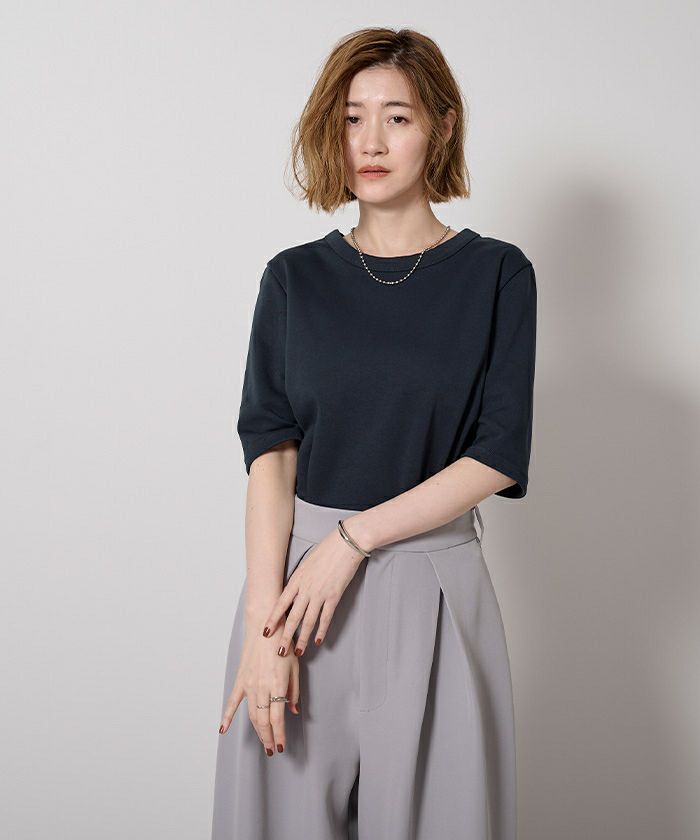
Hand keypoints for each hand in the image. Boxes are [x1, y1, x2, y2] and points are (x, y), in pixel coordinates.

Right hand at [218, 623, 299, 755]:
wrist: (265, 627)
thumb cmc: (282, 645)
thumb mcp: (295, 668)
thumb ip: (294, 691)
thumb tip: (294, 710)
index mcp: (277, 684)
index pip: (278, 718)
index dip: (279, 735)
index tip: (281, 746)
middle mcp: (261, 687)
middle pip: (263, 720)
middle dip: (268, 738)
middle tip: (271, 749)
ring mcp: (249, 684)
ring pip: (252, 714)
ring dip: (257, 730)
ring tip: (262, 742)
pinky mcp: (241, 680)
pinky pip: (232, 701)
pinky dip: (227, 716)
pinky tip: (223, 729)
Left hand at [262, 525, 365, 655]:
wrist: (346, 543)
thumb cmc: (327, 549)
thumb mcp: (307, 562)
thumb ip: (300, 579)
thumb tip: (295, 592)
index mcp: (297, 579)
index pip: (280, 603)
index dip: (272, 619)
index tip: (265, 632)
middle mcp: (306, 588)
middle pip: (292, 617)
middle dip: (284, 637)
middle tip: (279, 652)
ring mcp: (320, 593)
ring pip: (308, 621)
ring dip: (302, 639)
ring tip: (298, 652)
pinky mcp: (334, 596)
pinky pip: (326, 618)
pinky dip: (322, 631)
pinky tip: (318, 641)